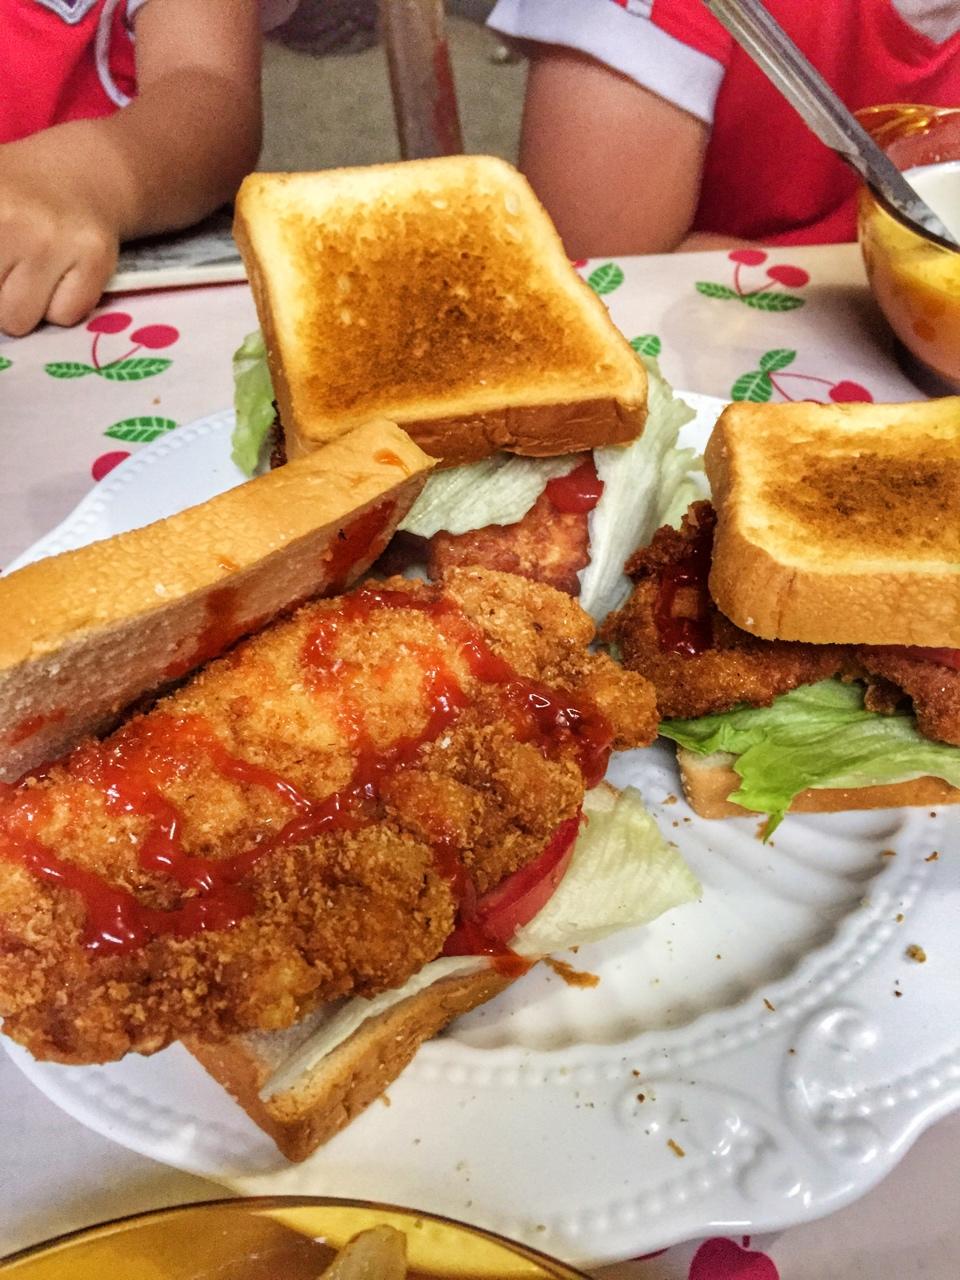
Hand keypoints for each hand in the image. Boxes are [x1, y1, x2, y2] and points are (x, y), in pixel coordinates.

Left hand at [0, 142, 120, 335]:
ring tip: (28, 275)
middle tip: (5, 267)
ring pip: (18, 320)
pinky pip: (64, 316)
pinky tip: (60, 278)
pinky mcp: (94, 259)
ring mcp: (53, 241)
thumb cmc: (13, 191)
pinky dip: (61, 307)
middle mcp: (9, 218)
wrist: (82, 172)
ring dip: (21, 307)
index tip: (0, 265)